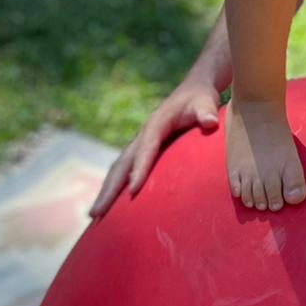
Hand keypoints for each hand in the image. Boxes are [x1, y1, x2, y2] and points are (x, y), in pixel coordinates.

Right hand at [89, 79, 223, 219]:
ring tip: (95, 216)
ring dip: (107, 191)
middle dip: (109, 187)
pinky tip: (111, 207)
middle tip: (96, 213)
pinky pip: (125, 171)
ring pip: (119, 169)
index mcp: (156, 123)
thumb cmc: (200, 99)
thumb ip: (207, 111)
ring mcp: (140, 143)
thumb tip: (211, 122)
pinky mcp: (143, 151)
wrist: (193, 90)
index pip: (146, 148)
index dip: (139, 168)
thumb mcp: (205, 101)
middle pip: (122, 163)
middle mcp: (143, 135)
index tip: (133, 189)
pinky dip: (115, 187)